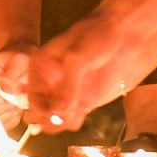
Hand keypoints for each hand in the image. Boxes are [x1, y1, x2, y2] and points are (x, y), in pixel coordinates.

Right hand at [0, 43, 34, 130]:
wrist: (23, 68)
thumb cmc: (19, 61)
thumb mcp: (19, 61)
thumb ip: (12, 75)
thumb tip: (5, 91)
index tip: (1, 99)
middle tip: (11, 103)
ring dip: (0, 117)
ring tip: (16, 106)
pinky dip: (7, 122)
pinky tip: (17, 110)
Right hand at [26, 12, 144, 132]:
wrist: (124, 34)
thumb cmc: (96, 36)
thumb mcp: (77, 57)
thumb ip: (67, 85)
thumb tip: (56, 113)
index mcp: (40, 67)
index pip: (32, 98)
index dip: (41, 109)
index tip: (55, 112)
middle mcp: (50, 83)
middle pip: (39, 112)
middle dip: (48, 119)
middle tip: (64, 113)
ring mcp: (66, 93)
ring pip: (54, 119)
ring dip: (61, 123)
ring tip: (75, 112)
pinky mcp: (83, 101)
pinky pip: (71, 120)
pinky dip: (73, 122)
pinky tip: (82, 113)